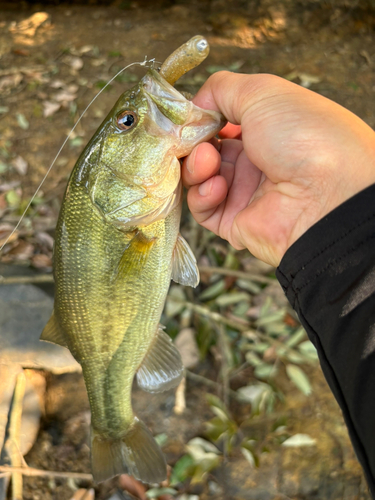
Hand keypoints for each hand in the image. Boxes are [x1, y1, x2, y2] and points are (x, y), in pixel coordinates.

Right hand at [182, 71, 374, 266]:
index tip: (189, 117)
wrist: (327, 195)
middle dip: (194, 143)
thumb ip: (221, 89)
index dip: (202, 119)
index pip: (221, 123)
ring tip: (208, 161)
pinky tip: (216, 186)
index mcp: (267, 130)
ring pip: (200, 179)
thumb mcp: (263, 93)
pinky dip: (202, 195)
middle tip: (195, 140)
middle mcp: (256, 161)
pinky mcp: (236, 222)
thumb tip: (195, 104)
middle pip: (207, 150)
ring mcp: (246, 193)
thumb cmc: (304, 135)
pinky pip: (204, 209)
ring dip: (196, 167)